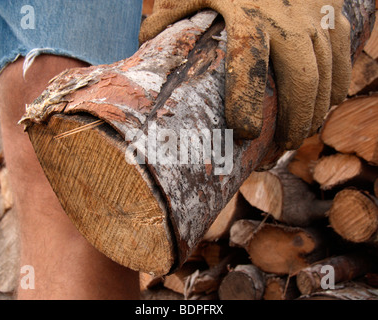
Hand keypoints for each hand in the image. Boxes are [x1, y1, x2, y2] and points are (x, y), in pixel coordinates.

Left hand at [139, 0, 350, 149]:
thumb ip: (169, 14)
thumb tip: (144, 44)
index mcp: (246, 13)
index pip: (249, 64)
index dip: (248, 103)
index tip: (245, 134)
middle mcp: (286, 18)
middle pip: (301, 81)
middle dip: (294, 121)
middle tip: (280, 147)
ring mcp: (314, 15)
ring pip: (326, 76)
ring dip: (315, 113)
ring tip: (297, 136)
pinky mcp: (332, 13)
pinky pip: (343, 60)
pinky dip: (336, 88)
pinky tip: (323, 106)